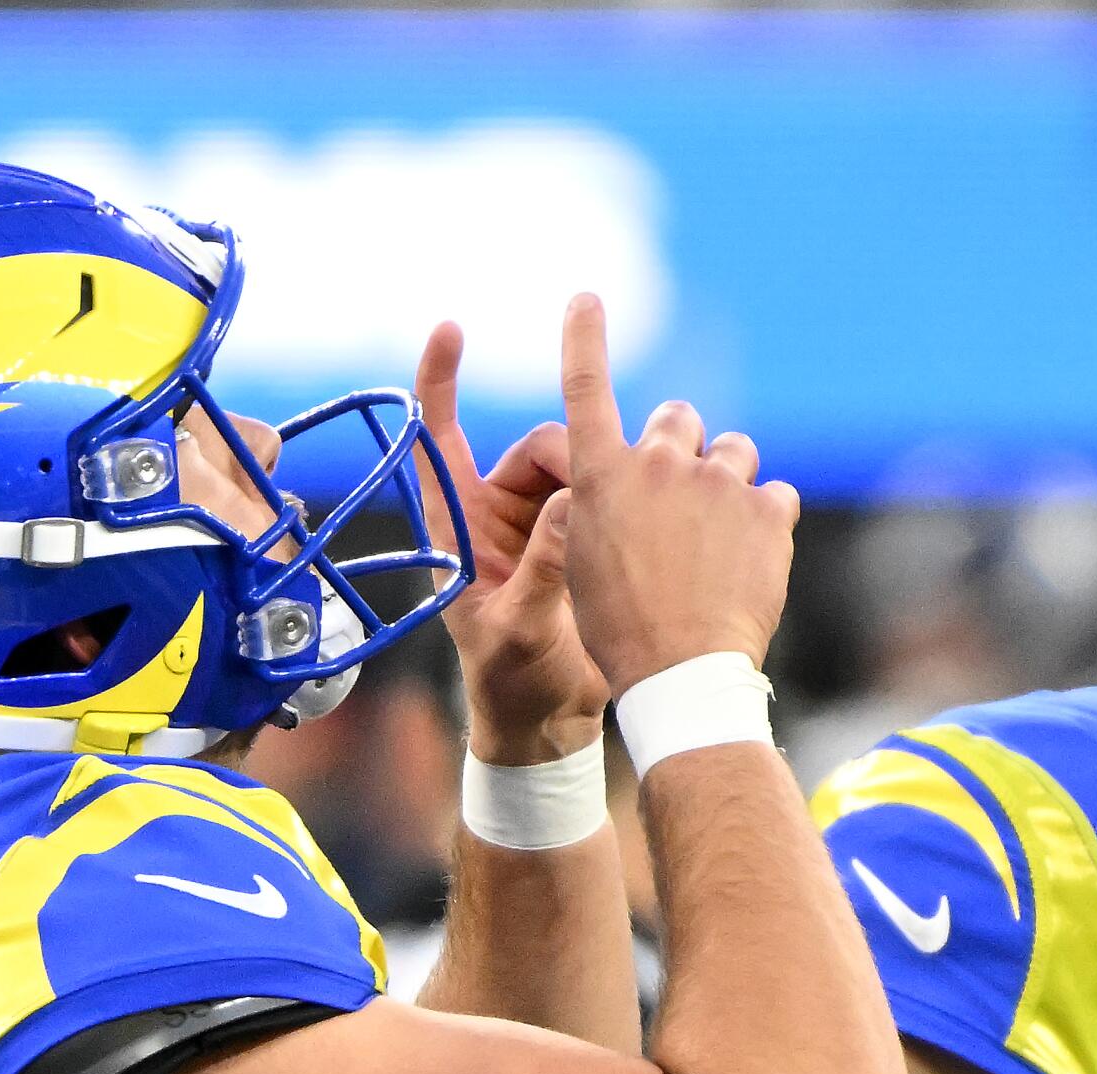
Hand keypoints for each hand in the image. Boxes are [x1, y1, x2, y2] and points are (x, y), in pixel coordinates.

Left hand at [416, 323, 611, 765]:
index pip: (439, 440)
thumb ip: (541, 571)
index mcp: (461, 529)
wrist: (551, 721)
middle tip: (592, 511)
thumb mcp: (520, 632)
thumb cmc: (515, 685)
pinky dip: (629, 493)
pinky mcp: (586, 539)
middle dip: (575, 463)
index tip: (452, 328)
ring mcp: (544, 524)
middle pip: (542, 446)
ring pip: (587, 465)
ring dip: (609, 479)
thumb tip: (568, 506)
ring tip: (620, 529)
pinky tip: (659, 513)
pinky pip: (609, 491)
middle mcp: (499, 516)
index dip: (438, 382)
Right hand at [556, 295, 799, 696]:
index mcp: (600, 479)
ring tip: (721, 540)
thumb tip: (642, 481)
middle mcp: (658, 465)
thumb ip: (607, 506)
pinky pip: (776, 493)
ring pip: (733, 451)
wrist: (681, 673)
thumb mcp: (587, 561)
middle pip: (679, 418)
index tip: (586, 298)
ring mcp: (717, 484)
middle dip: (683, 446)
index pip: (585, 390)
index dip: (584, 340)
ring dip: (728, 482)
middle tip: (685, 498)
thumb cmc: (622, 629)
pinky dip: (767, 521)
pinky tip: (752, 562)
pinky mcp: (769, 509)